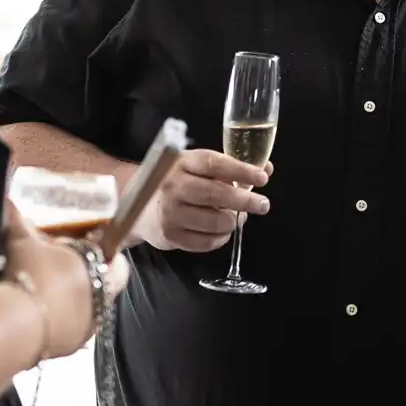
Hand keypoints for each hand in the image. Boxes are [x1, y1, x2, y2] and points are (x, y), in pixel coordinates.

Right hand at [2, 201, 97, 359]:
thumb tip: (9, 201)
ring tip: (39, 291)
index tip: (85, 246)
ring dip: (68, 302)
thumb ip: (20, 221)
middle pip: (99, 286)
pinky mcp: (66, 352)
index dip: (104, 252)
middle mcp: (101, 305)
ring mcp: (86, 332)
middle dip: (81, 276)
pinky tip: (30, 315)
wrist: (12, 327)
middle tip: (55, 266)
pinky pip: (64, 332)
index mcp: (101, 273)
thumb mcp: (23, 242)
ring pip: (83, 312)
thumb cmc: (30, 275)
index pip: (119, 263)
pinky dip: (53, 323)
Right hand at [134, 148, 271, 252]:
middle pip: (216, 194)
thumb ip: (231, 167)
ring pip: (215, 221)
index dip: (242, 170)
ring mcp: (170, 212)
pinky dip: (221, 237)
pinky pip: (207, 242)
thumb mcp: (198, 167)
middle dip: (245, 200)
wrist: (139, 204)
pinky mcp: (170, 235)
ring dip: (233, 221)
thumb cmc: (178, 182)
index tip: (263, 177)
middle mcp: (173, 186)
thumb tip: (266, 168)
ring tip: (236, 218)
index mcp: (183, 162)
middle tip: (262, 204)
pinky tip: (222, 230)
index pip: (215, 165)